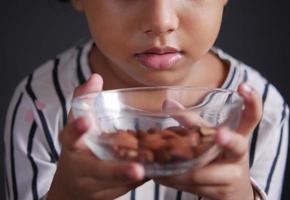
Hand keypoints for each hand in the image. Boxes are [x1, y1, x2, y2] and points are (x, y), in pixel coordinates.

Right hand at [47, 74, 144, 199]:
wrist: (74, 183)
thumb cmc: (79, 146)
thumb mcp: (77, 123)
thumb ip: (85, 99)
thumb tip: (96, 77)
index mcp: (72, 145)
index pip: (69, 136)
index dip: (76, 128)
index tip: (86, 121)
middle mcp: (80, 167)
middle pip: (97, 171)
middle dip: (115, 170)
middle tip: (136, 168)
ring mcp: (93, 185)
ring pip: (116, 184)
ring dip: (134, 179)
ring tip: (152, 170)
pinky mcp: (107, 195)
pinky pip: (126, 188)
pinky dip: (141, 180)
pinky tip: (158, 171)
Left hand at [154, 83, 261, 199]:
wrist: (233, 189)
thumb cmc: (219, 155)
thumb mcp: (210, 135)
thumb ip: (192, 121)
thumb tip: (167, 103)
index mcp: (240, 136)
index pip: (251, 117)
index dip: (251, 101)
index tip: (243, 86)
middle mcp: (239, 156)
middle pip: (238, 146)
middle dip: (228, 139)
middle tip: (220, 133)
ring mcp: (231, 176)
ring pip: (205, 170)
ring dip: (180, 166)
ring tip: (158, 159)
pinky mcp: (219, 193)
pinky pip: (193, 186)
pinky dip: (174, 179)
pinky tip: (158, 174)